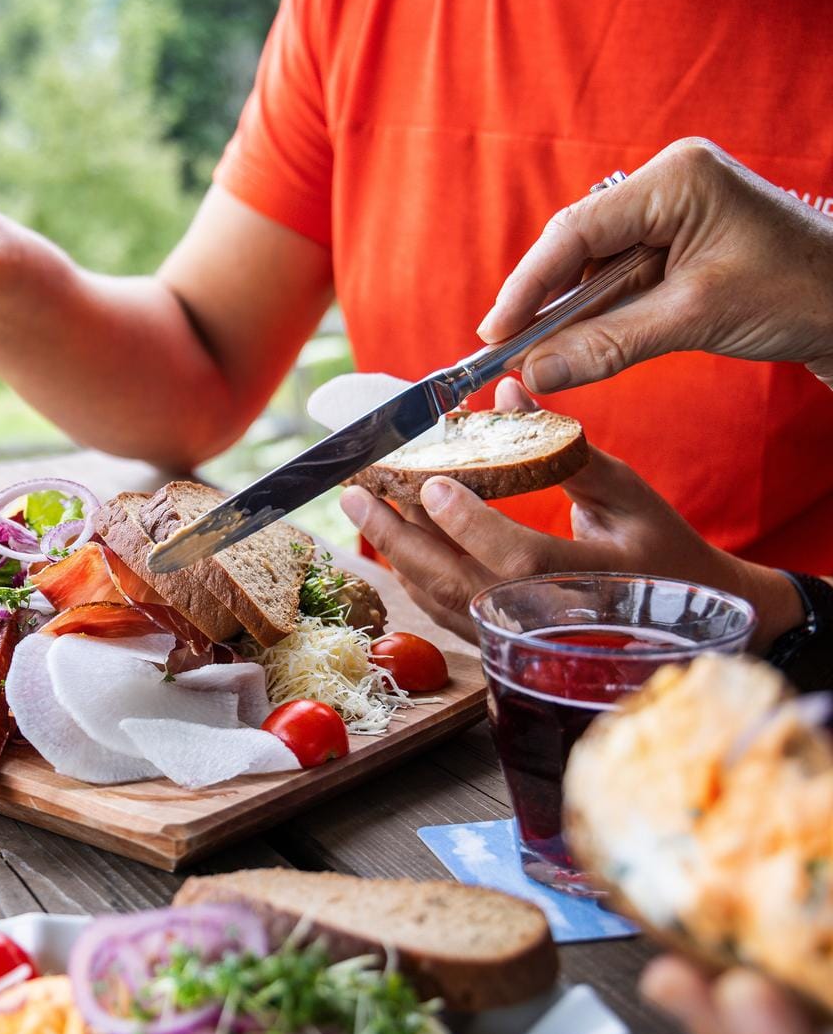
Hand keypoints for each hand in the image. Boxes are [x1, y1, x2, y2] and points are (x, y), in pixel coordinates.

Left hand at [337, 378, 802, 645]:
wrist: (678, 622)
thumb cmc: (658, 548)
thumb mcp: (625, 494)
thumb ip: (564, 448)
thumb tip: (510, 390)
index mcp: (593, 583)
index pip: (520, 558)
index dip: (471, 524)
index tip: (430, 485)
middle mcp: (549, 620)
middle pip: (459, 583)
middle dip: (399, 535)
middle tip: (356, 491)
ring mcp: (521, 639)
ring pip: (441, 599)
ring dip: (395, 551)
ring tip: (360, 506)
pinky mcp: (501, 643)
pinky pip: (444, 611)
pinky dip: (413, 574)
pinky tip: (390, 539)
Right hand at [477, 138, 832, 392]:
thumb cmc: (798, 294)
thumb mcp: (694, 319)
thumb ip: (608, 343)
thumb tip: (537, 370)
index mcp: (675, 179)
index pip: (576, 231)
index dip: (527, 286)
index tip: (495, 335)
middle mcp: (667, 184)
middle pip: (577, 247)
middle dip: (545, 303)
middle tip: (509, 353)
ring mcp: (673, 212)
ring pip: (594, 269)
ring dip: (573, 315)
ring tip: (545, 357)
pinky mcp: (678, 242)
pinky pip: (619, 280)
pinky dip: (599, 316)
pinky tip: (583, 345)